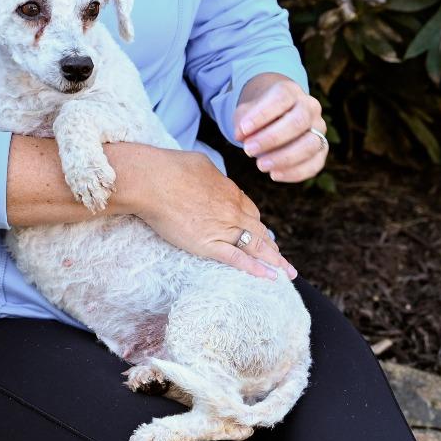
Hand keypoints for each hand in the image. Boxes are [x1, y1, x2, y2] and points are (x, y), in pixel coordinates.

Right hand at [116, 146, 297, 280]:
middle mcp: (233, 210)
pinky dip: (255, 269)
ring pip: (256, 246)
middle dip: (272, 245)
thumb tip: (215, 182)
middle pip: (259, 231)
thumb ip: (215, 177)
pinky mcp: (208, 244)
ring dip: (274, 260)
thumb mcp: (201, 164)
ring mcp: (223, 228)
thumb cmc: (170, 167)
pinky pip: (237, 259)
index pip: (251, 211)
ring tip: (288, 272)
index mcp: (231, 191)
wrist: (152, 180)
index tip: (259, 233)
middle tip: (282, 259)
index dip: (256, 224)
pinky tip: (269, 277)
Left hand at [233, 73, 327, 182]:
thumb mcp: (246, 112)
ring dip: (284, 158)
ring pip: (310, 144)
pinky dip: (295, 173)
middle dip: (271, 139)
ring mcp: (319, 129)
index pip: (281, 98)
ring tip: (260, 165)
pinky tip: (274, 175)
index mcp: (291, 91)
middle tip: (248, 150)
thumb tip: (241, 136)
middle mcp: (310, 107)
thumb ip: (242, 122)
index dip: (261, 115)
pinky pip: (315, 164)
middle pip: (298, 122)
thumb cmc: (259, 114)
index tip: (242, 130)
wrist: (276, 116)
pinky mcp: (322, 150)